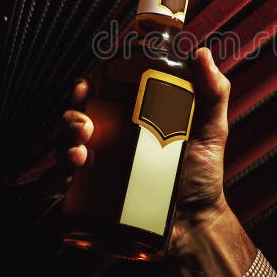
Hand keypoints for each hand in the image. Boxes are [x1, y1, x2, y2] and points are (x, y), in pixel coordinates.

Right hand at [61, 48, 245, 254]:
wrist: (196, 223)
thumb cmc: (204, 173)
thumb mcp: (213, 128)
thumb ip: (214, 91)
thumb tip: (202, 53)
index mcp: (136, 116)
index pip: (104, 92)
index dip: (89, 84)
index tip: (88, 83)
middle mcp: (115, 137)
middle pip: (79, 114)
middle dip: (72, 113)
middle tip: (85, 124)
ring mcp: (104, 164)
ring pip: (67, 142)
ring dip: (65, 139)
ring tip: (81, 150)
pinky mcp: (96, 192)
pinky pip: (68, 178)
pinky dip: (63, 171)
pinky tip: (76, 169)